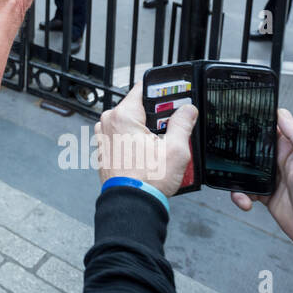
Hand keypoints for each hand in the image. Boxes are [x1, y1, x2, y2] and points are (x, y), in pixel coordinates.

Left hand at [96, 81, 198, 196]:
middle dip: (156, 115)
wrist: (132, 204)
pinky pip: (123, 135)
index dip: (162, 91)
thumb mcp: (176, 150)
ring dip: (146, 129)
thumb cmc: (147, 181)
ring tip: (161, 144)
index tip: (174, 97)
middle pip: (138, 107)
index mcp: (123, 116)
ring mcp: (104, 136)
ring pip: (130, 122)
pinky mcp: (105, 149)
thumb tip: (188, 110)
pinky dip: (136, 139)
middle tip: (172, 127)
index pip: (143, 89)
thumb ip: (182, 124)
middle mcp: (108, 122)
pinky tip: (149, 153)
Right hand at [231, 108, 292, 251]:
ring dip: (238, 176)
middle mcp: (284, 162)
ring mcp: (275, 179)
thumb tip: (284, 114)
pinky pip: (247, 189)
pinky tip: (246, 200)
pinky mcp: (268, 196)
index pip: (274, 128)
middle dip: (241, 151)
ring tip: (241, 185)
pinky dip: (241, 194)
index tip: (241, 121)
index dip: (258, 123)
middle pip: (255, 148)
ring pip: (247, 169)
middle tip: (232, 157)